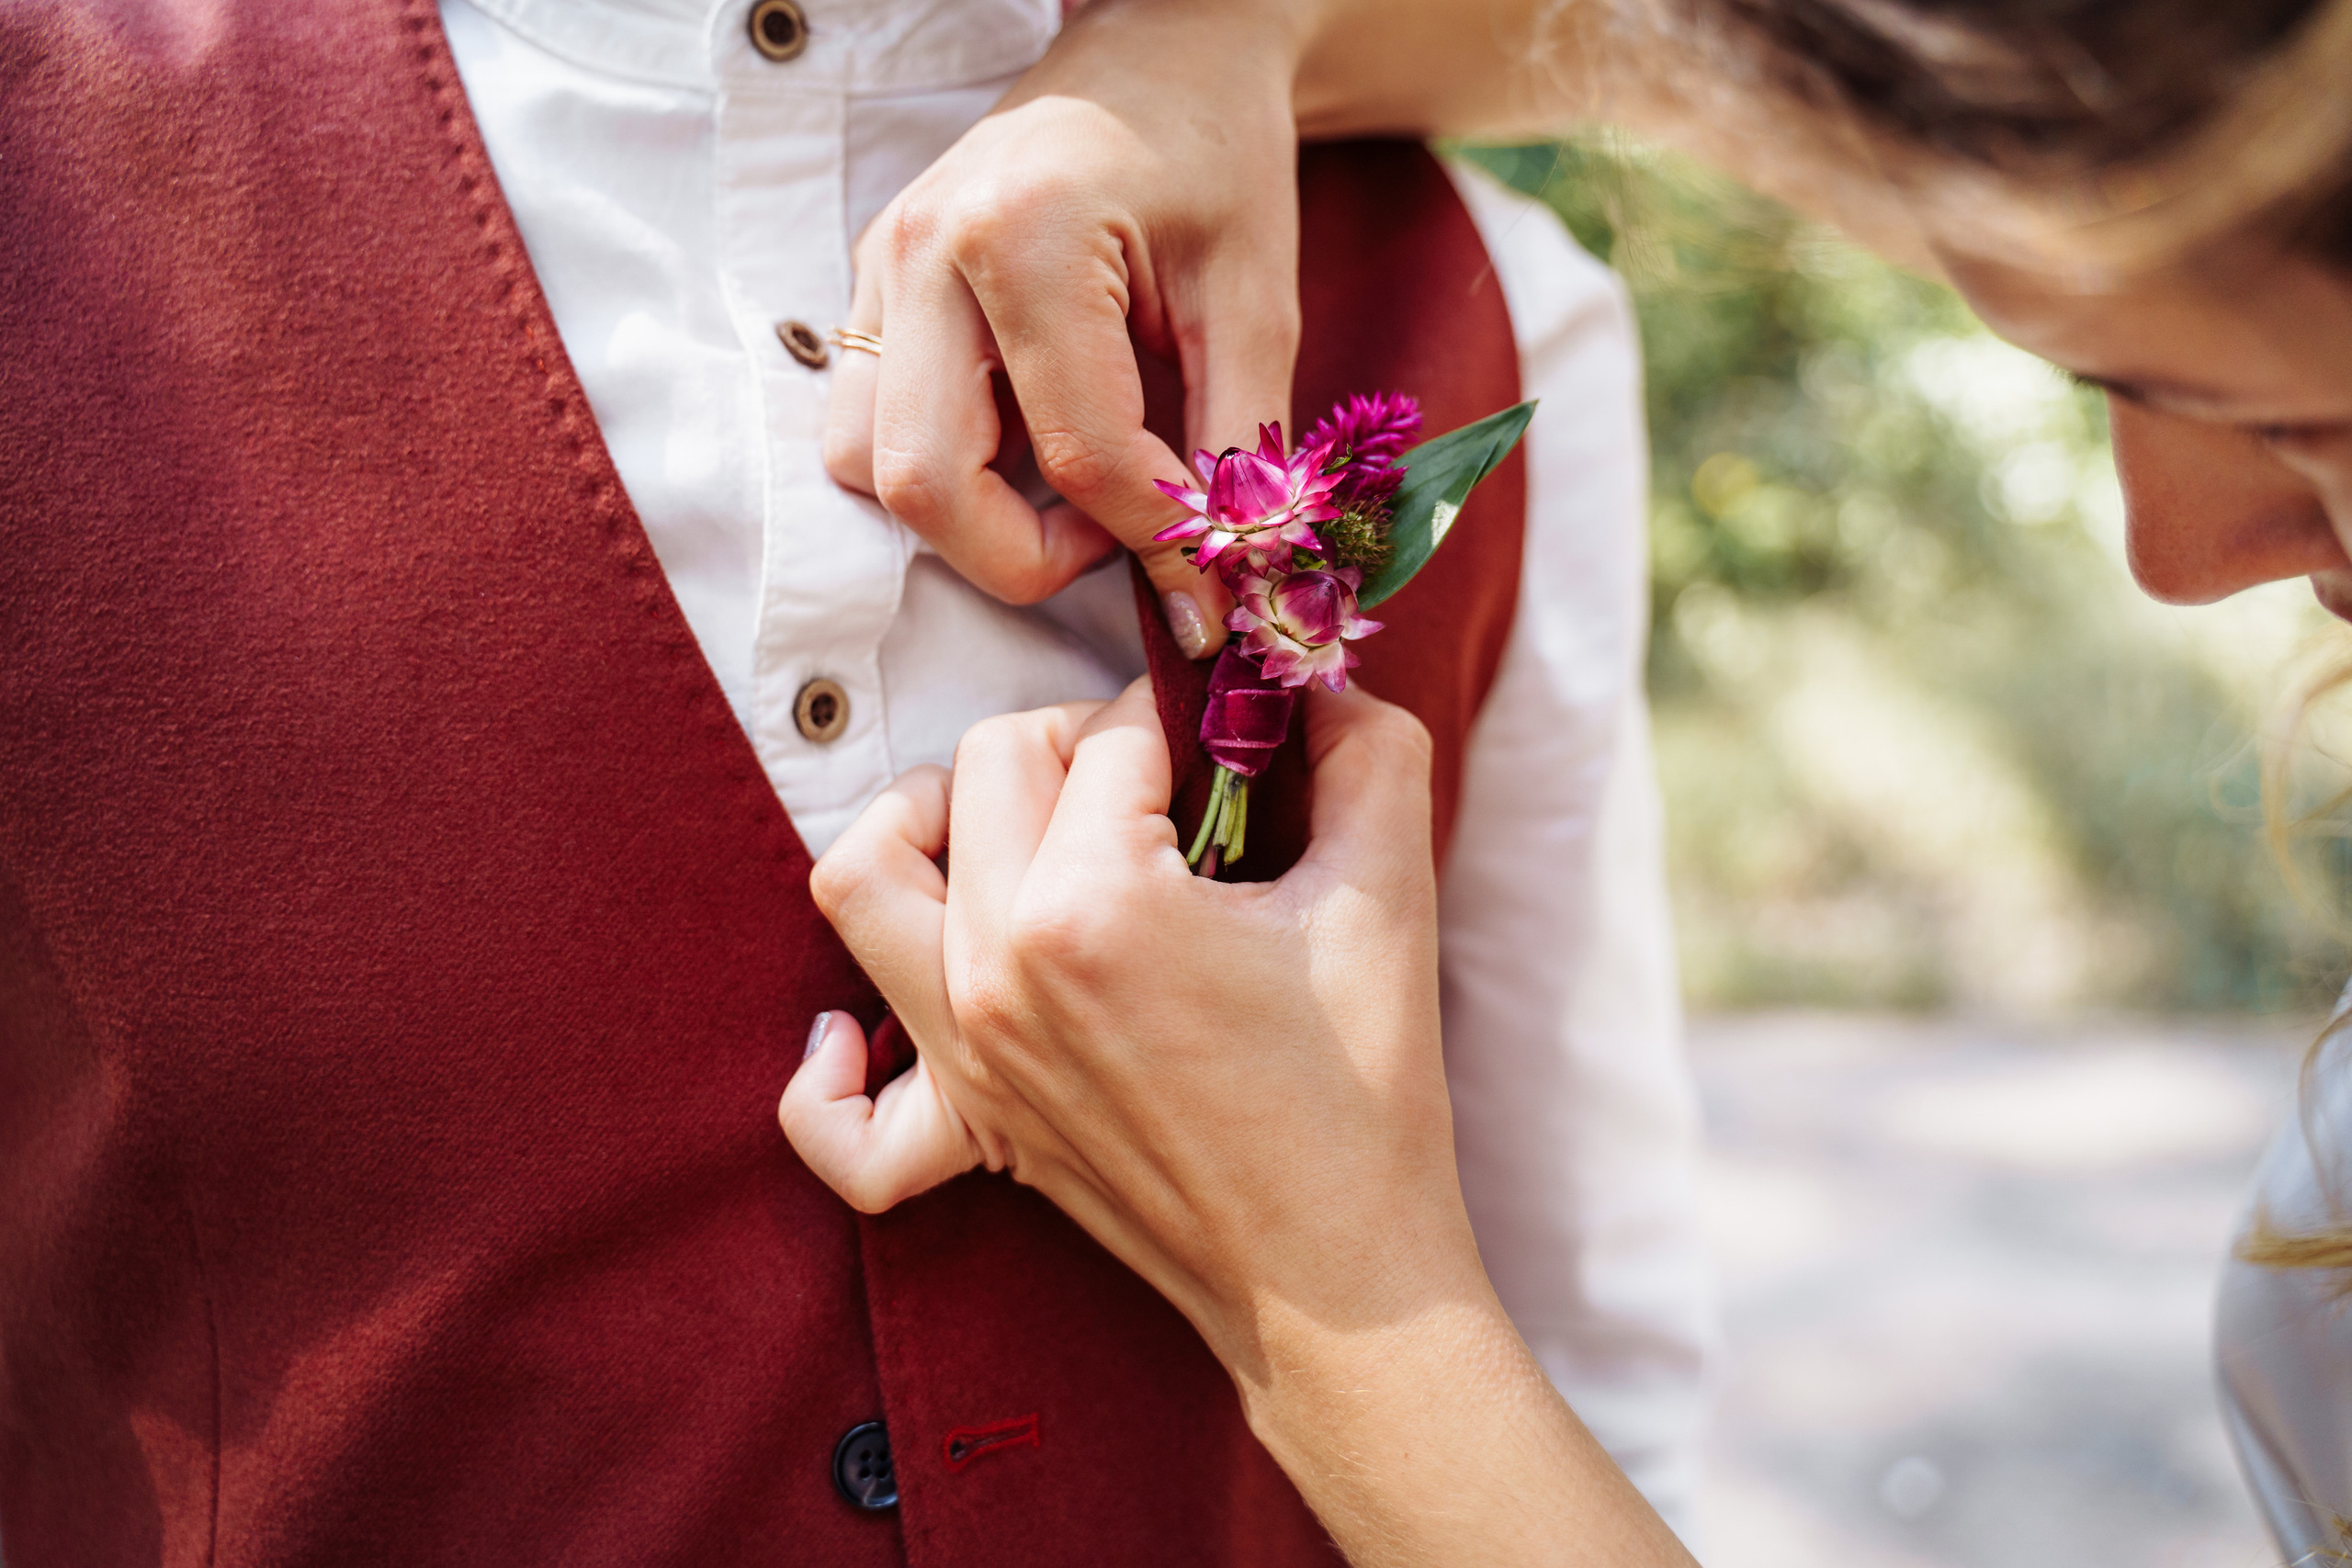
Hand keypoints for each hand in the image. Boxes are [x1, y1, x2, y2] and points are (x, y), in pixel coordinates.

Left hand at [781, 677, 1457, 1354]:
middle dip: (1075, 740)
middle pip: (984, 766)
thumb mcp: (1389, 898)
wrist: (1343, 1284)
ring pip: (861, 882)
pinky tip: (870, 1029)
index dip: (1186, 718)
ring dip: (921, 823)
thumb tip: (1320, 688)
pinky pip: (839, 1122)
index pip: (1108, 735)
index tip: (1237, 747)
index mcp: (1094, 905)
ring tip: (1008, 826)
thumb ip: (1368, 754)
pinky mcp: (973, 1131)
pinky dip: (828, 1071)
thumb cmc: (1366, 1099)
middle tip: (1161, 779)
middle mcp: (1001, 970)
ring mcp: (972, 1055)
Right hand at [821, 0, 1312, 655]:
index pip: (1075, 453)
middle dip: (1025, 559)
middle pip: (924, 482)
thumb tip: (1223, 592)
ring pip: (867, 466)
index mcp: (1025, 235)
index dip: (1153, 539)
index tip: (1212, 580)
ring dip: (964, 520)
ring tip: (1070, 494)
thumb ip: (1240, 453)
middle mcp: (925, 250)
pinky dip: (941, 470)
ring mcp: (882, 267)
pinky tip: (1024, 449)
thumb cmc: (1217, 160)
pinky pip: (867, 423)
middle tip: (1117, 544)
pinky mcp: (874, 287)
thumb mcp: (1254, 304)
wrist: (1162, 53)